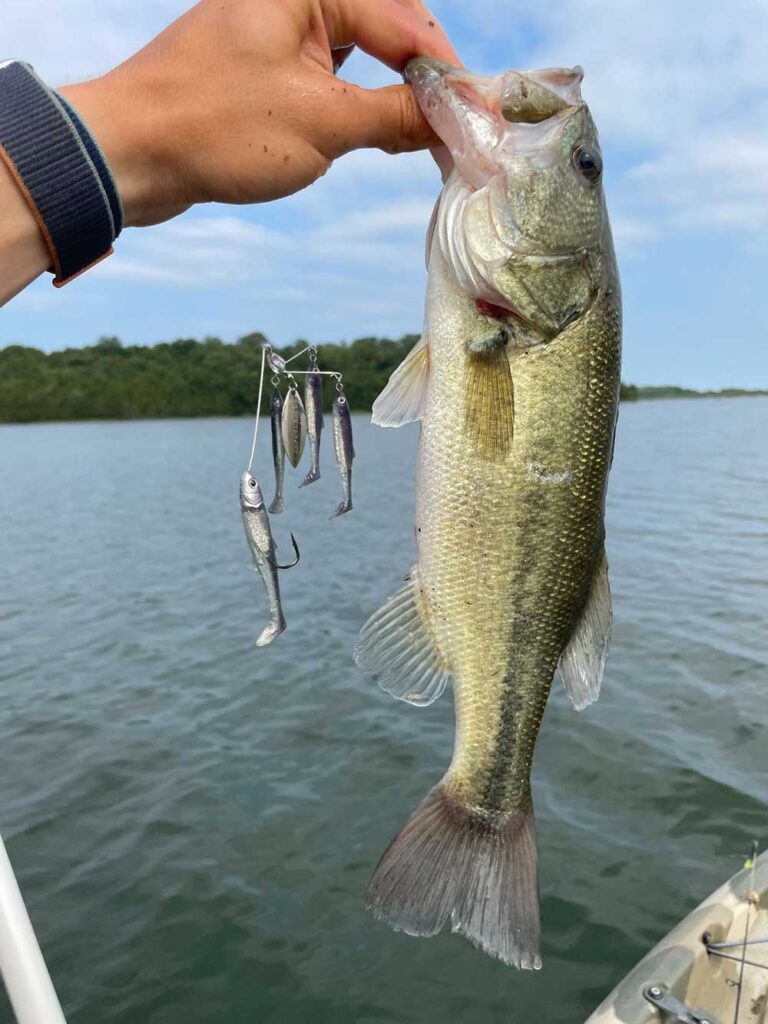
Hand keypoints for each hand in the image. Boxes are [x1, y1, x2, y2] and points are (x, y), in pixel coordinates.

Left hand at [59, 0, 458, 227]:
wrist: (130, 152)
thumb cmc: (214, 127)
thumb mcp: (321, 124)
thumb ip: (394, 116)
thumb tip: (450, 117)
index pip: (404, 21)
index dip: (447, 72)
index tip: (481, 115)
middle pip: (387, 23)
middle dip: (422, 76)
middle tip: (454, 126)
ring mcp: (274, 24)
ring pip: (358, 49)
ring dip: (391, 90)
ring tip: (422, 133)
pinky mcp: (261, 58)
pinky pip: (326, 69)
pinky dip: (355, 99)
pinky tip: (372, 129)